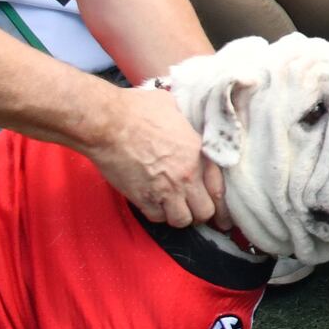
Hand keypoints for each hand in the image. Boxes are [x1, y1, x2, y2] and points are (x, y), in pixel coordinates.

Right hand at [84, 83, 226, 225]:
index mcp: (198, 153)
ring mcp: (165, 190)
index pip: (219, 189)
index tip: (218, 210)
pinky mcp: (142, 198)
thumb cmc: (138, 109)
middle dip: (201, 212)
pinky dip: (158, 214)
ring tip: (174, 206)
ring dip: (179, 215)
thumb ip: (185, 122)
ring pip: (182, 220)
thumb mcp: (173, 107)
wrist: (108, 124)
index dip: (220, 203)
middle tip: (194, 207)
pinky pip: (157, 218)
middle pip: (205, 212)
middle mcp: (186, 176)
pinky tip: (155, 203)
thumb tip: (184, 121)